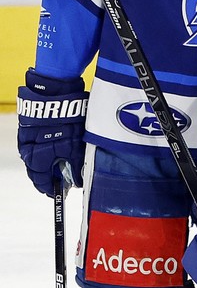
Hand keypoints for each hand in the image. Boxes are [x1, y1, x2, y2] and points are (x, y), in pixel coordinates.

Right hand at [16, 69, 87, 193]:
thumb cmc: (67, 120)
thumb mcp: (76, 147)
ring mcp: (26, 139)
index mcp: (36, 159)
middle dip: (50, 177)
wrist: (55, 93)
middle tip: (63, 181)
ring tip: (62, 166)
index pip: (41, 182)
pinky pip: (35, 146)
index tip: (60, 194)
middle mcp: (27, 151)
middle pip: (37, 171)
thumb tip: (78, 182)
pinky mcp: (28, 128)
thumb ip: (76, 166)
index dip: (51, 189)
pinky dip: (45, 151)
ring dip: (48, 163)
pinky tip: (56, 150)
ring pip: (36, 158)